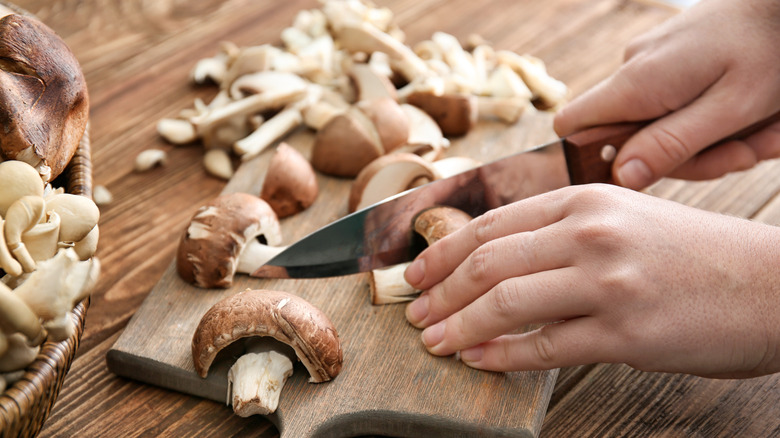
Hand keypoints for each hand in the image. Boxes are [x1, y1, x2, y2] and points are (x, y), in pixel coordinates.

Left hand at [403, 184, 779, 377]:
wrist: (772, 286)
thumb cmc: (693, 253)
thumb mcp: (625, 217)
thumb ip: (562, 231)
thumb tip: (496, 260)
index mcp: (585, 200)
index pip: (490, 224)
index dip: (441, 250)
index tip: (414, 272)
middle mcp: (590, 234)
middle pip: (486, 262)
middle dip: (438, 291)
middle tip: (414, 312)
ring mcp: (606, 282)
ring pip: (504, 303)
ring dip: (458, 326)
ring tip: (435, 341)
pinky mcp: (623, 333)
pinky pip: (542, 347)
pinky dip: (500, 356)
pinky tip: (479, 360)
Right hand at [554, 0, 779, 189]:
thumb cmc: (770, 48)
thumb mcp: (728, 110)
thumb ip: (671, 145)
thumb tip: (621, 178)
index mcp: (638, 82)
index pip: (571, 126)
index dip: (590, 158)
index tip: (644, 171)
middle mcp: (633, 70)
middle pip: (629, 139)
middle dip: (689, 157)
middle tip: (743, 153)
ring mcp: (650, 64)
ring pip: (660, 127)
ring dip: (713, 143)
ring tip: (762, 135)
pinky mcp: (669, 62)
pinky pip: (676, 107)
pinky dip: (714, 121)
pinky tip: (754, 119)